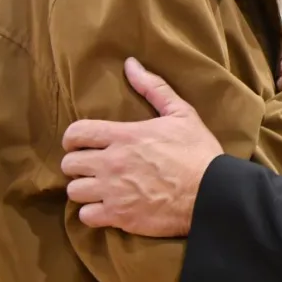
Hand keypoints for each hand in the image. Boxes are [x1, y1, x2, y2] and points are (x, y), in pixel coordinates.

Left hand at [61, 58, 222, 236]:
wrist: (212, 193)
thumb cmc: (198, 152)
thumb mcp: (181, 113)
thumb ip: (153, 87)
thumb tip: (130, 63)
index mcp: (124, 136)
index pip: (76, 133)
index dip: (73, 138)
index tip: (81, 143)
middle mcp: (112, 163)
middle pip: (69, 164)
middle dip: (78, 164)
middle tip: (94, 166)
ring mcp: (114, 192)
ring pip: (74, 191)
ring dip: (84, 189)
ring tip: (99, 188)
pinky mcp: (120, 217)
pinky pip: (86, 217)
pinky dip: (93, 213)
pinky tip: (106, 208)